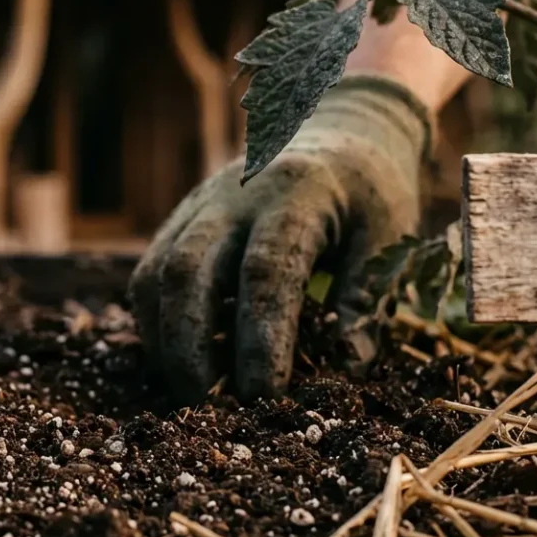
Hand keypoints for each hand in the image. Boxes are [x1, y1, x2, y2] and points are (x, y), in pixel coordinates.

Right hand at [128, 76, 429, 405]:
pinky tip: (183, 362)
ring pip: (155, 275)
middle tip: (210, 408)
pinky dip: (157, 326)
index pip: (267, 271)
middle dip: (191, 347)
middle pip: (187, 271)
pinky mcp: (178, 221)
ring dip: (165, 342)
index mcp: (296, 193)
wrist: (333, 128)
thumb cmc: (368, 194)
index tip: (265, 395)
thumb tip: (346, 373)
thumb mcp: (388, 237)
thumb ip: (364, 301)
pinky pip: (149, 275)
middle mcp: (234, 195)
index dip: (261, 338)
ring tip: (193, 394)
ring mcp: (198, 206)